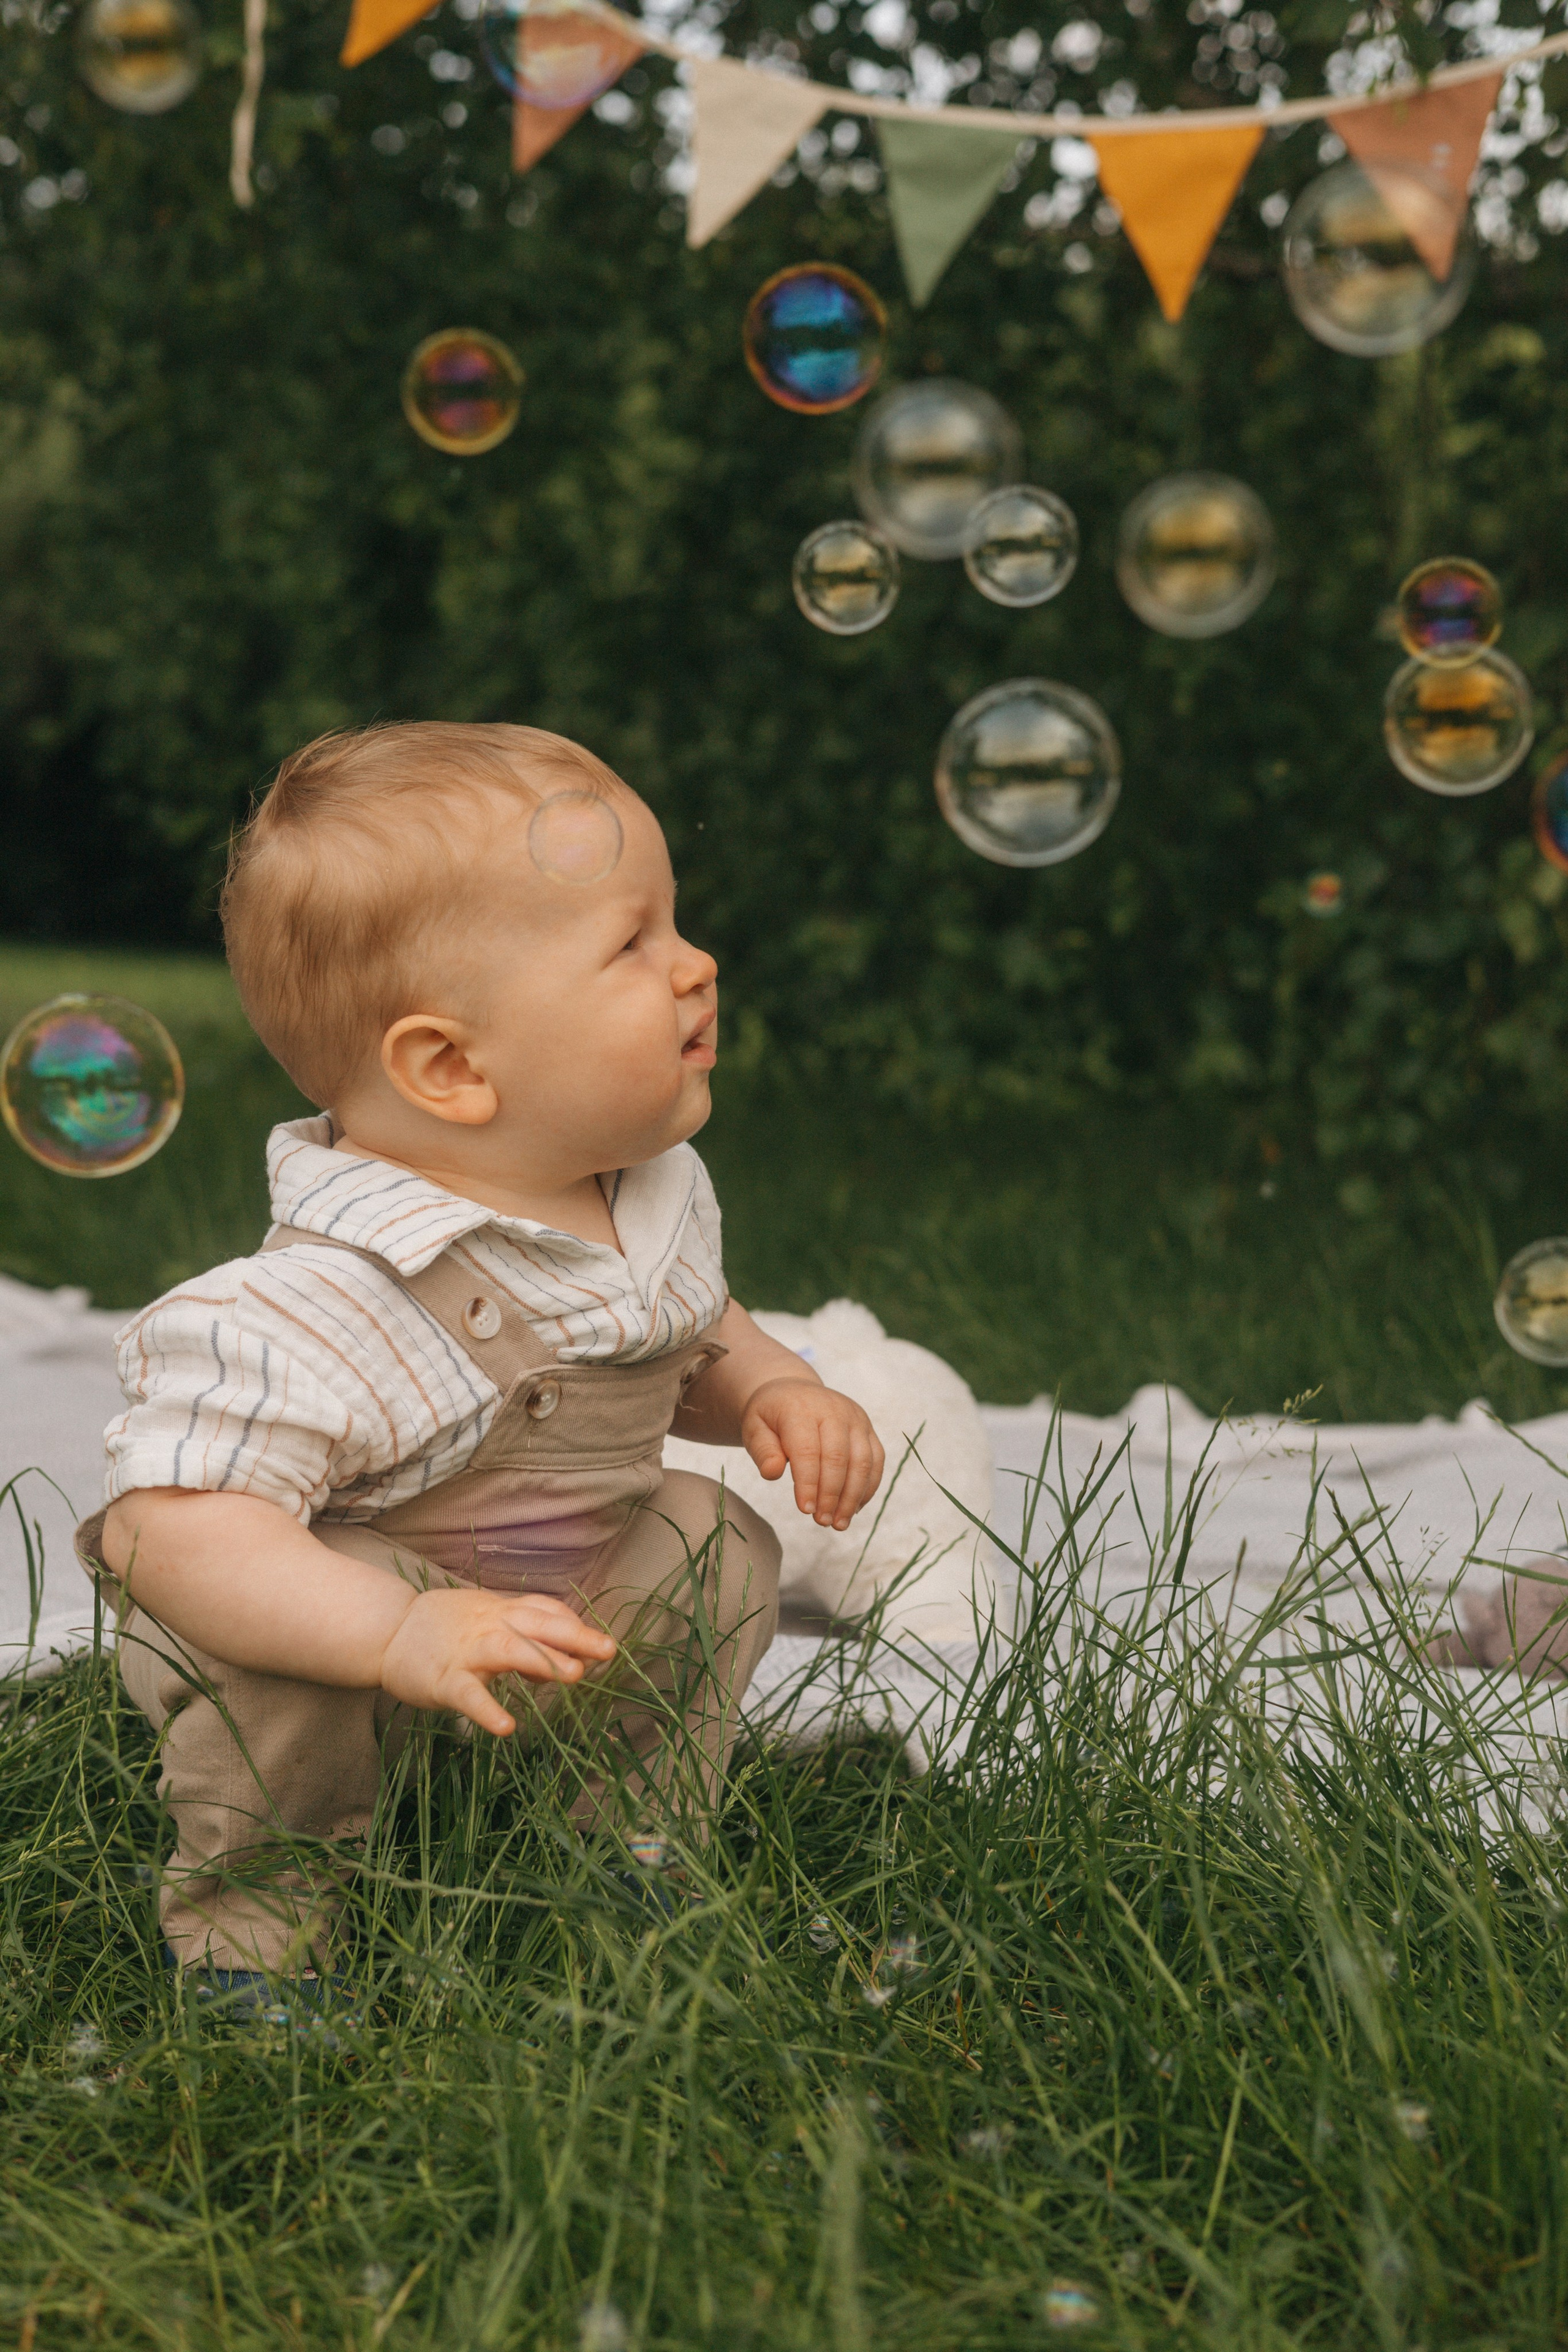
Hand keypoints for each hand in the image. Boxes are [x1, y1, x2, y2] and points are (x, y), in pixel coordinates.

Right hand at [379, 1586, 617, 1736]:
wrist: (387, 1631)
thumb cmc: (445, 1628)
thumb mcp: (487, 1622)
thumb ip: (527, 1638)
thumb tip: (565, 1663)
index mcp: (501, 1611)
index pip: (545, 1611)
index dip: (574, 1625)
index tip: (603, 1644)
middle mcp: (488, 1625)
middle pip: (537, 1624)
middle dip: (575, 1636)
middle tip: (608, 1651)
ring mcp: (466, 1651)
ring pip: (507, 1649)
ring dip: (542, 1659)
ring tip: (574, 1675)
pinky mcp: (443, 1680)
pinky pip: (468, 1695)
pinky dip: (486, 1710)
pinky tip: (506, 1727)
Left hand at [741, 1378, 884, 1531]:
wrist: (793, 1392)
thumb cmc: (772, 1416)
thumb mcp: (754, 1429)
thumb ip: (762, 1451)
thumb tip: (772, 1472)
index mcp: (801, 1408)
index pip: (808, 1450)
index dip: (808, 1483)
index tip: (805, 1510)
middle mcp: (833, 1409)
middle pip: (839, 1457)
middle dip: (831, 1495)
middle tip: (821, 1521)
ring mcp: (855, 1418)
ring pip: (862, 1461)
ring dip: (852, 1497)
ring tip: (839, 1523)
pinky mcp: (868, 1428)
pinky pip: (876, 1460)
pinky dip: (867, 1488)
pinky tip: (853, 1508)